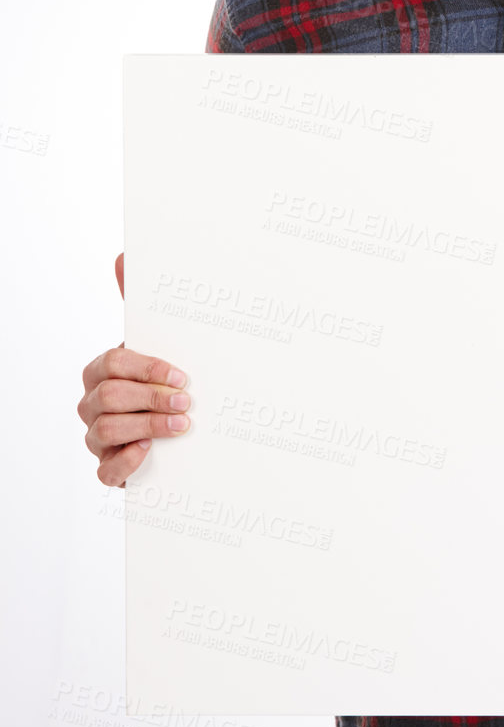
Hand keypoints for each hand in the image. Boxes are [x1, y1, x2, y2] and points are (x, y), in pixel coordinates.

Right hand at [78, 252, 191, 488]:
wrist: (171, 430)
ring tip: (181, 426)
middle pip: (110, 397)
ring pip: (106, 430)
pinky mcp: (107, 467)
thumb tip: (122, 256)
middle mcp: (92, 402)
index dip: (148, 368)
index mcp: (101, 370)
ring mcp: (95, 436)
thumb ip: (138, 304)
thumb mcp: (155, 343)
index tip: (182, 375)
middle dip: (152, 398)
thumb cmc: (160, 380)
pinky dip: (127, 461)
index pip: (113, 362)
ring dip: (148, 427)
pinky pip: (104, 470)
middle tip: (187, 402)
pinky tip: (150, 452)